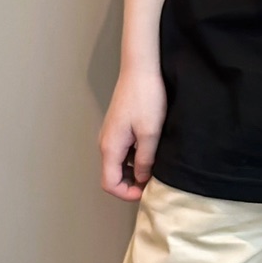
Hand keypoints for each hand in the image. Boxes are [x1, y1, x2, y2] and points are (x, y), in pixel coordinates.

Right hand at [99, 64, 167, 198]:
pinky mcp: (118, 127)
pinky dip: (134, 158)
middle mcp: (106, 142)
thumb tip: (141, 179)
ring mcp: (111, 134)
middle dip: (131, 184)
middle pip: (112, 175)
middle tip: (154, 181)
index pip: (109, 183)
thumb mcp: (150, 133)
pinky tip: (151, 151)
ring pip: (118, 163)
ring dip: (134, 171)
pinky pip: (123, 151)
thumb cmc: (146, 98)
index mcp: (110, 147)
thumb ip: (145, 159)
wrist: (141, 69)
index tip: (147, 191)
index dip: (127, 193)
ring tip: (156, 167)